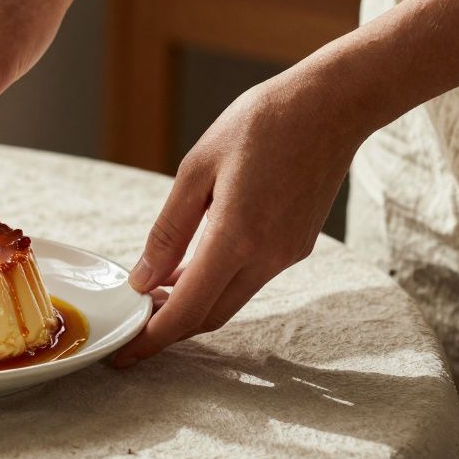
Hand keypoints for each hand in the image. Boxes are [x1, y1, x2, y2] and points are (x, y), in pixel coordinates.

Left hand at [113, 73, 365, 367]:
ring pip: (230, 300)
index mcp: (237, 238)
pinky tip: (190, 267)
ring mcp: (287, 254)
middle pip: (209, 316)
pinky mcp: (297, 245)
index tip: (125, 354)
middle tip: (133, 325)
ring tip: (153, 292)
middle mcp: (267, 256)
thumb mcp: (197, 169)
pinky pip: (249, 278)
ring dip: (192, 304)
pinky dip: (216, 282)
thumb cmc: (261, 124)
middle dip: (169, 328)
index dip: (152, 338)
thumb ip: (168, 231)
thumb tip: (143, 279)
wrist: (332, 104)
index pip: (187, 310)